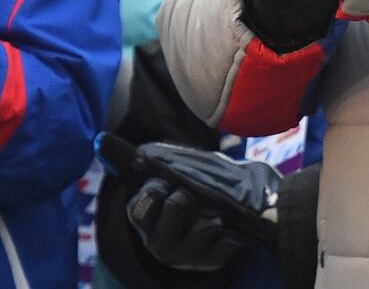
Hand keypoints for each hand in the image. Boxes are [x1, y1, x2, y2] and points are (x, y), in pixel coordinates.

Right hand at [99, 135, 280, 270]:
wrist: (236, 200)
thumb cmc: (193, 183)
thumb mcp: (166, 168)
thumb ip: (134, 160)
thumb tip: (100, 140)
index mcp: (144, 220)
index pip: (140, 207)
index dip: (157, 189)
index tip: (166, 184)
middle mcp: (159, 242)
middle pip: (175, 207)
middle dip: (188, 195)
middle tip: (192, 196)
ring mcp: (185, 255)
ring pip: (204, 226)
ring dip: (214, 212)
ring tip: (214, 212)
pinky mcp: (211, 260)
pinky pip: (227, 243)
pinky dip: (233, 232)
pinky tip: (230, 227)